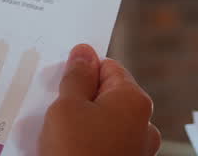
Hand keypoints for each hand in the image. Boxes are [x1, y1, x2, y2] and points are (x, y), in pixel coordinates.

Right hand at [40, 45, 160, 155]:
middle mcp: (144, 124)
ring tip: (55, 137)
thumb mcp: (66, 108)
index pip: (107, 67)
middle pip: (107, 97)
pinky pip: (104, 147)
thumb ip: (76, 76)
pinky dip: (86, 147)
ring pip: (104, 125)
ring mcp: (138, 151)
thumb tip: (84, 51)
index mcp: (134, 100)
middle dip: (79, 101)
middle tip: (53, 111)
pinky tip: (65, 153)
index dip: (81, 72)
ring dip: (81, 127)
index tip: (59, 84)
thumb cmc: (75, 154)